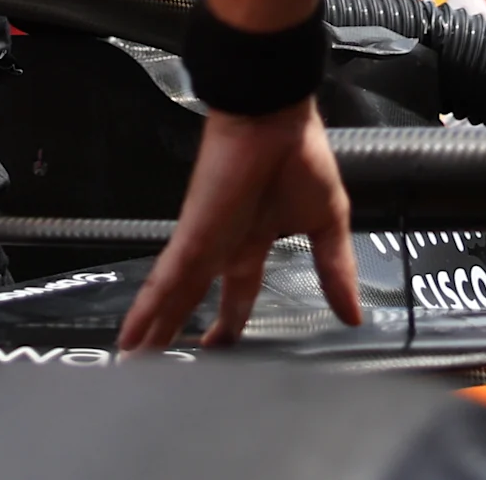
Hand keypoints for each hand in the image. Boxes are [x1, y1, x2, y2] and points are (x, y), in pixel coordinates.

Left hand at [115, 99, 358, 351]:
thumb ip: (335, 271)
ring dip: (153, 329)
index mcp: (253, 242)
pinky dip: (149, 309)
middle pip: (193, 300)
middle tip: (160, 367)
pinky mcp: (192, 236)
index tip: (221, 349)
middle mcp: (222, 246)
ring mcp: (203, 242)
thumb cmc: (301, 156)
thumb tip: (353, 315)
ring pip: (172, 297)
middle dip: (178, 332)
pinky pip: (166, 280)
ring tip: (131, 363)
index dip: (228, 323)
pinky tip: (133, 336)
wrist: (276, 117)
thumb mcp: (327, 224)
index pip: (238, 293)